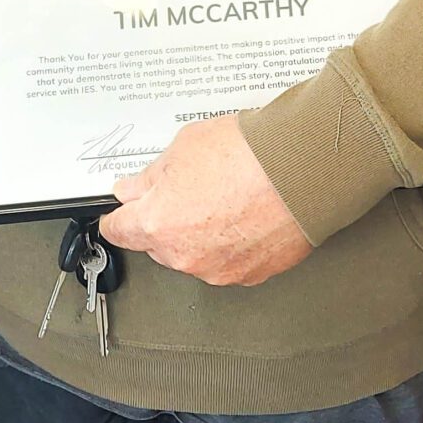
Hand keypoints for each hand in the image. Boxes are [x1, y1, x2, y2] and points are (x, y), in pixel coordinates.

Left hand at [103, 114, 311, 285]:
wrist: (303, 170)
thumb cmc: (250, 155)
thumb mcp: (184, 147)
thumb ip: (150, 177)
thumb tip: (135, 188)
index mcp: (158, 223)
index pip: (119, 230)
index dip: (120, 217)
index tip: (121, 213)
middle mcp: (184, 255)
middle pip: (159, 243)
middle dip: (168, 220)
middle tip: (192, 189)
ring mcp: (219, 269)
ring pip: (195, 254)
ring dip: (203, 234)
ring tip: (229, 197)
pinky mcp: (251, 274)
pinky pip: (230, 260)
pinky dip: (234, 243)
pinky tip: (247, 213)